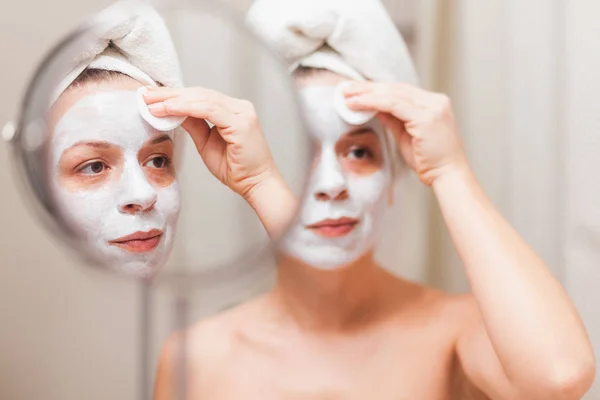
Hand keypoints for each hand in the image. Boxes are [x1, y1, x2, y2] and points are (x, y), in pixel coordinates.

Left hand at [142, 86, 297, 237]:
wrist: (257, 185)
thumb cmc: (237, 169)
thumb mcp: (207, 144)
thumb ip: (194, 126)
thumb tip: (174, 112)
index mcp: (233, 110)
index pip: (200, 96)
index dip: (174, 95)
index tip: (151, 97)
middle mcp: (240, 107)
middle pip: (199, 93)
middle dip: (170, 94)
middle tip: (145, 94)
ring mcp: (242, 112)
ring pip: (202, 98)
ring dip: (174, 100)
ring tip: (151, 103)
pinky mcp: (240, 122)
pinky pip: (208, 109)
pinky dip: (186, 107)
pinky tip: (168, 109)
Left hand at [343, 82, 467, 185]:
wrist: (448, 176)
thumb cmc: (429, 161)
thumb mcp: (406, 136)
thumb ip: (393, 119)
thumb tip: (375, 107)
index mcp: (434, 103)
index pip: (401, 90)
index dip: (377, 89)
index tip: (356, 91)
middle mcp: (435, 101)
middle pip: (396, 88)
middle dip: (368, 88)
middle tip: (345, 89)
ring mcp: (433, 107)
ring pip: (393, 94)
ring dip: (367, 94)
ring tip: (347, 96)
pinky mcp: (426, 117)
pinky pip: (394, 105)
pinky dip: (373, 102)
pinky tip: (358, 104)